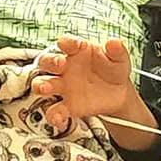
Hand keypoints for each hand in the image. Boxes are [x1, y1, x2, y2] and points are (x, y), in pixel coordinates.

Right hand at [33, 36, 151, 140]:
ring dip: (41, 85)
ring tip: (45, 88)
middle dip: (49, 61)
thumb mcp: (119, 58)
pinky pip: (54, 110)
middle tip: (59, 64)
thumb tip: (114, 43)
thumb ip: (117, 51)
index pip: (67, 43)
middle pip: (47, 61)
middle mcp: (65, 67)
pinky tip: (58, 118)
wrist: (118, 94)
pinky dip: (53, 115)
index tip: (67, 44)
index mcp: (77, 51)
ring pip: (43, 83)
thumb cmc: (113, 69)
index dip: (66, 43)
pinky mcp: (67, 106)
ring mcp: (63, 87)